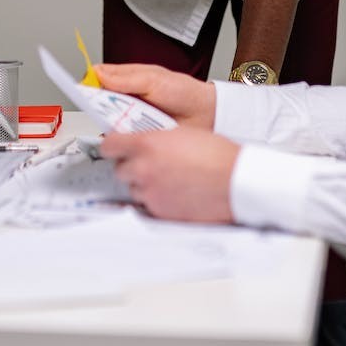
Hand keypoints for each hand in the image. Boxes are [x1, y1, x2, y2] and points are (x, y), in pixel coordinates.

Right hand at [93, 64, 217, 128]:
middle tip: (106, 108)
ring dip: (112, 124)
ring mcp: (131, 119)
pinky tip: (130, 135)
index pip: (99, 80)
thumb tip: (98, 74)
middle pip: (99, 104)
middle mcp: (125, 100)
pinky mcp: (137, 136)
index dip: (87, 84)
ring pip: (108, 123)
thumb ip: (125, 78)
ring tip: (125, 121)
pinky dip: (124, 138)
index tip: (79, 88)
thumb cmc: (183, 92)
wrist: (206, 115)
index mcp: (127, 80)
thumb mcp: (153, 79)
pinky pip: (123, 138)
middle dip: (99, 108)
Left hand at [99, 128, 239, 223]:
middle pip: (120, 170)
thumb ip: (155, 138)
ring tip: (167, 179)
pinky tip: (174, 192)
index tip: (116, 147)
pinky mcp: (160, 212)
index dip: (113, 146)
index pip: (110, 145)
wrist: (235, 181)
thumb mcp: (181, 133)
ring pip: (134, 189)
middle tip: (149, 163)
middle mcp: (144, 170)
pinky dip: (157, 199)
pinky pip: (148, 205)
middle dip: (131, 166)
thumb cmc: (217, 156)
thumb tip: (142, 142)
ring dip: (144, 184)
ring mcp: (150, 193)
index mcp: (147, 145)